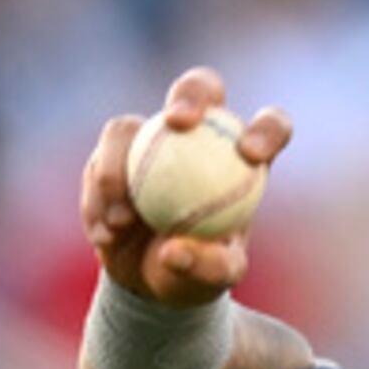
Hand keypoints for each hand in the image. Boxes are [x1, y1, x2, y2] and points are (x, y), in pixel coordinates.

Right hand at [82, 66, 289, 306]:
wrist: (150, 279)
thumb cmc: (198, 273)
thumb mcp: (214, 280)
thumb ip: (208, 267)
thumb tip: (175, 252)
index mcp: (243, 159)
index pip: (270, 126)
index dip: (266, 129)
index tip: (249, 153)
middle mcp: (198, 136)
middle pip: (201, 88)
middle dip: (191, 94)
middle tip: (177, 122)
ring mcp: (150, 138)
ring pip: (128, 129)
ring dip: (118, 173)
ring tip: (120, 225)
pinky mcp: (111, 152)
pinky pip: (98, 162)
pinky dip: (97, 200)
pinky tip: (103, 235)